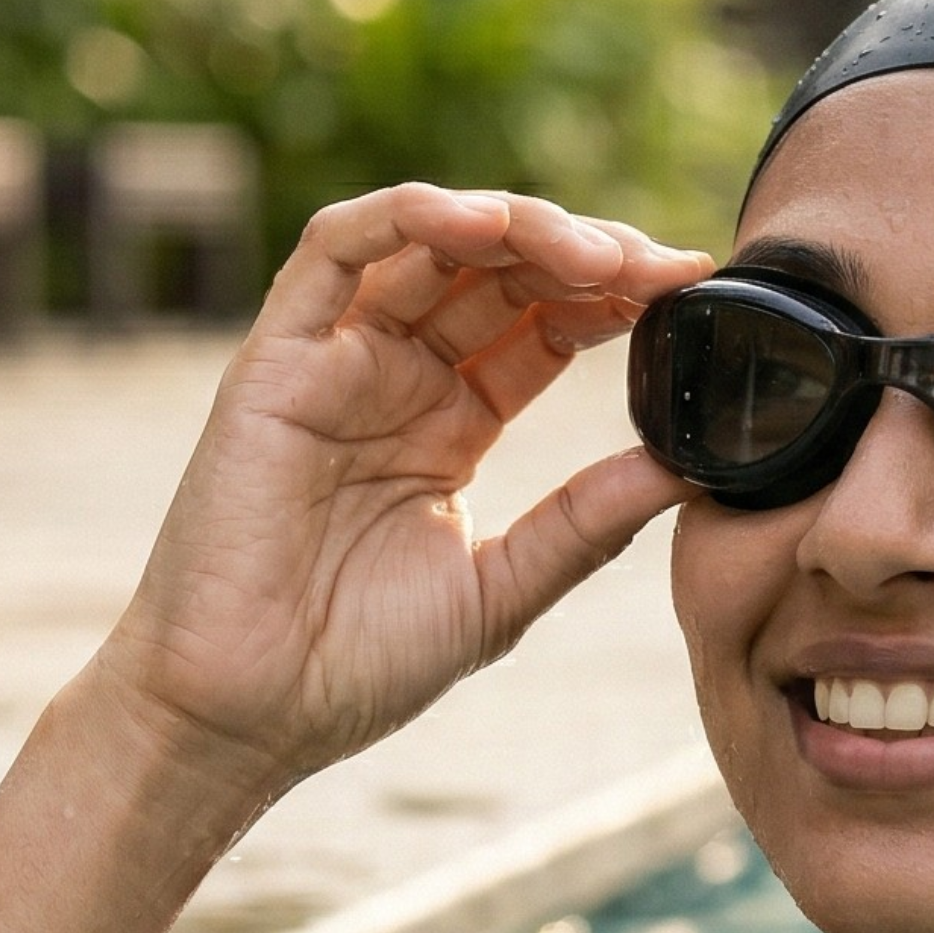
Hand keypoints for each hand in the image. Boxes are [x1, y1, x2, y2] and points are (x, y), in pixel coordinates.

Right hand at [97, 184, 707, 787]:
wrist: (244, 716)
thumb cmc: (357, 665)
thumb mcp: (503, 588)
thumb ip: (587, 522)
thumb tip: (689, 465)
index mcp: (450, 424)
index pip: (543, 326)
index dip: (613, 298)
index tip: (688, 290)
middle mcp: (395, 378)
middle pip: (500, 273)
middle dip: (584, 254)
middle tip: (656, 266)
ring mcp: (335, 362)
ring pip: (430, 244)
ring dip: (517, 226)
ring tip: (592, 249)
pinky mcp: (276, 361)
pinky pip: (334, 252)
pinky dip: (408, 216)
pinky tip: (482, 222)